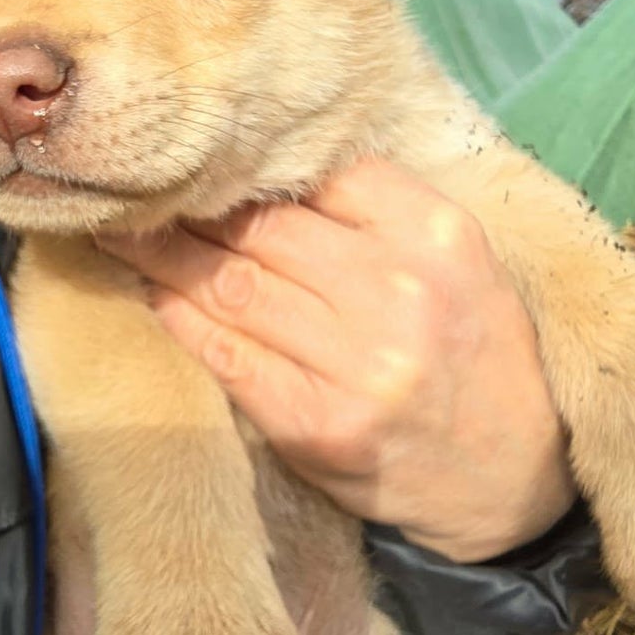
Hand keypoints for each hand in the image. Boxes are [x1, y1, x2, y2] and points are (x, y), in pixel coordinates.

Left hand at [96, 160, 575, 562]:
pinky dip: (180, 320)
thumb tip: (262, 168)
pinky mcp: (316, 425)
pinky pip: (226, 355)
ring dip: (163, 257)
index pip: (317, 173)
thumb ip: (376, 212)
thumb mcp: (458, 260)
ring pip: (230, 287)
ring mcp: (356, 366)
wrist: (512, 477)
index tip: (198, 156)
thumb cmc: (474, 352)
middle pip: (260, 228)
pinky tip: (154, 294)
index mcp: (435, 235)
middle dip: (186, 208)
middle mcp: (399, 294)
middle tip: (135, 189)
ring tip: (122, 233)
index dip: (245, 165)